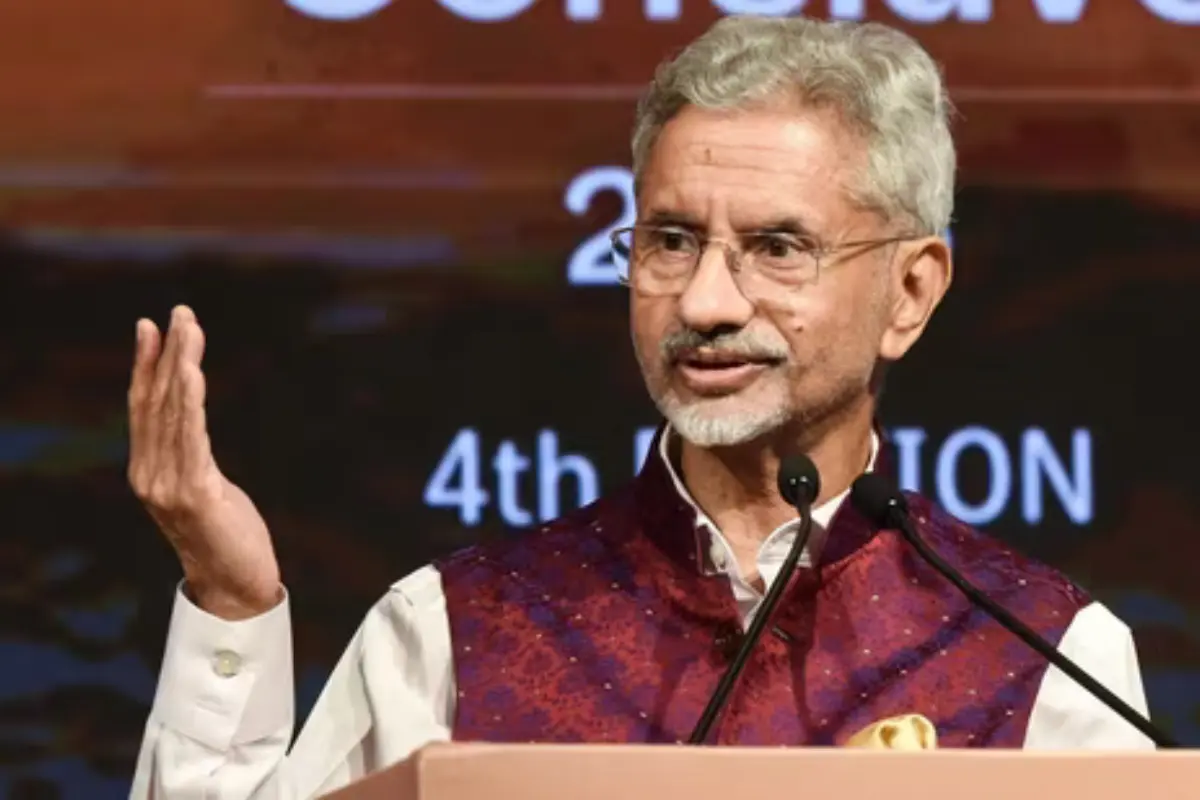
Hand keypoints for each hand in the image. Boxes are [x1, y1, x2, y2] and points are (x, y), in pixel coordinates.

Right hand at [128, 306, 280, 619]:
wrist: (235, 587)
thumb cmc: (224, 535)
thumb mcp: (203, 488)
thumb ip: (191, 456)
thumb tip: (192, 421)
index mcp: (148, 471)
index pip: (144, 407)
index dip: (146, 365)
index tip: (151, 326)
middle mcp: (150, 475)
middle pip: (156, 401)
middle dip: (167, 353)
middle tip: (179, 312)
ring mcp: (168, 486)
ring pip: (173, 413)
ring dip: (182, 366)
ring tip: (189, 329)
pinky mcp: (195, 494)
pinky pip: (192, 439)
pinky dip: (191, 403)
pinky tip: (194, 374)